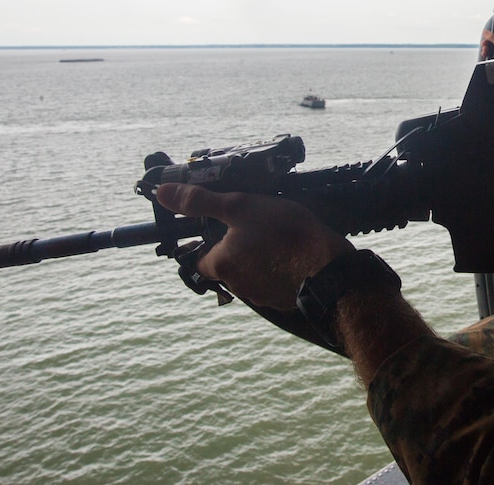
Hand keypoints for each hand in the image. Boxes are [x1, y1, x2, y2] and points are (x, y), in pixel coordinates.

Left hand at [156, 183, 353, 310]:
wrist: (330, 268)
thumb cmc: (286, 235)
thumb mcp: (241, 206)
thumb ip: (201, 202)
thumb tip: (163, 195)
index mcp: (221, 264)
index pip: (200, 258)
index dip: (209, 241)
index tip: (225, 228)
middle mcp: (236, 285)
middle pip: (227, 266)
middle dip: (239, 248)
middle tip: (259, 226)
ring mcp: (262, 295)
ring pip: (252, 274)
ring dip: (261, 259)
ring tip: (281, 237)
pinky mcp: (284, 299)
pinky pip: (275, 282)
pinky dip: (281, 269)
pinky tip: (295, 253)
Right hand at [480, 30, 493, 59]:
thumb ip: (492, 36)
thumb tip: (485, 31)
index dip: (491, 35)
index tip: (486, 38)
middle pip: (493, 40)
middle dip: (487, 43)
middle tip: (484, 46)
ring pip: (492, 46)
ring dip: (486, 49)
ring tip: (485, 52)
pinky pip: (492, 52)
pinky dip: (488, 53)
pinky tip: (486, 55)